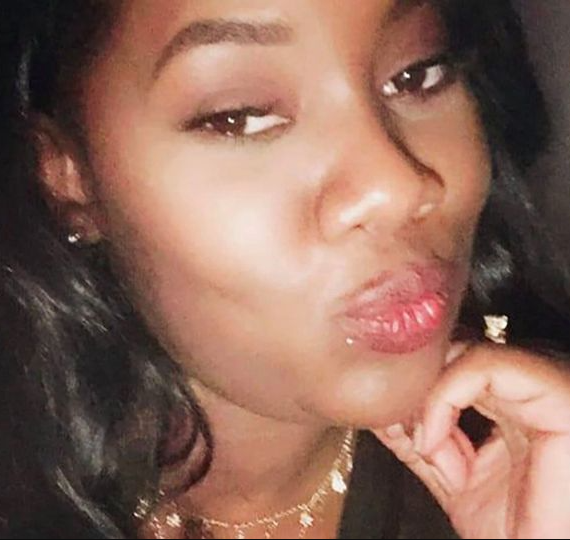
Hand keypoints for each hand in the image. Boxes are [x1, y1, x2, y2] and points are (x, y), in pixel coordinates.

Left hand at [375, 344, 569, 538]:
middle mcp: (525, 385)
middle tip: (397, 425)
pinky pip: (482, 366)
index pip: (449, 362)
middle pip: (451, 351)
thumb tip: (384, 415)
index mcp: (510, 402)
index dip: (412, 385)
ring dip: (425, 397)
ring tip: (422, 443)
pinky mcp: (553, 388)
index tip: (387, 420)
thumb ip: (425, 442)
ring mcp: (540, 381)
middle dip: (415, 388)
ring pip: (460, 350)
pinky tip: (432, 441)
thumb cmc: (523, 529)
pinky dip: (442, 400)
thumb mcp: (455, 480)